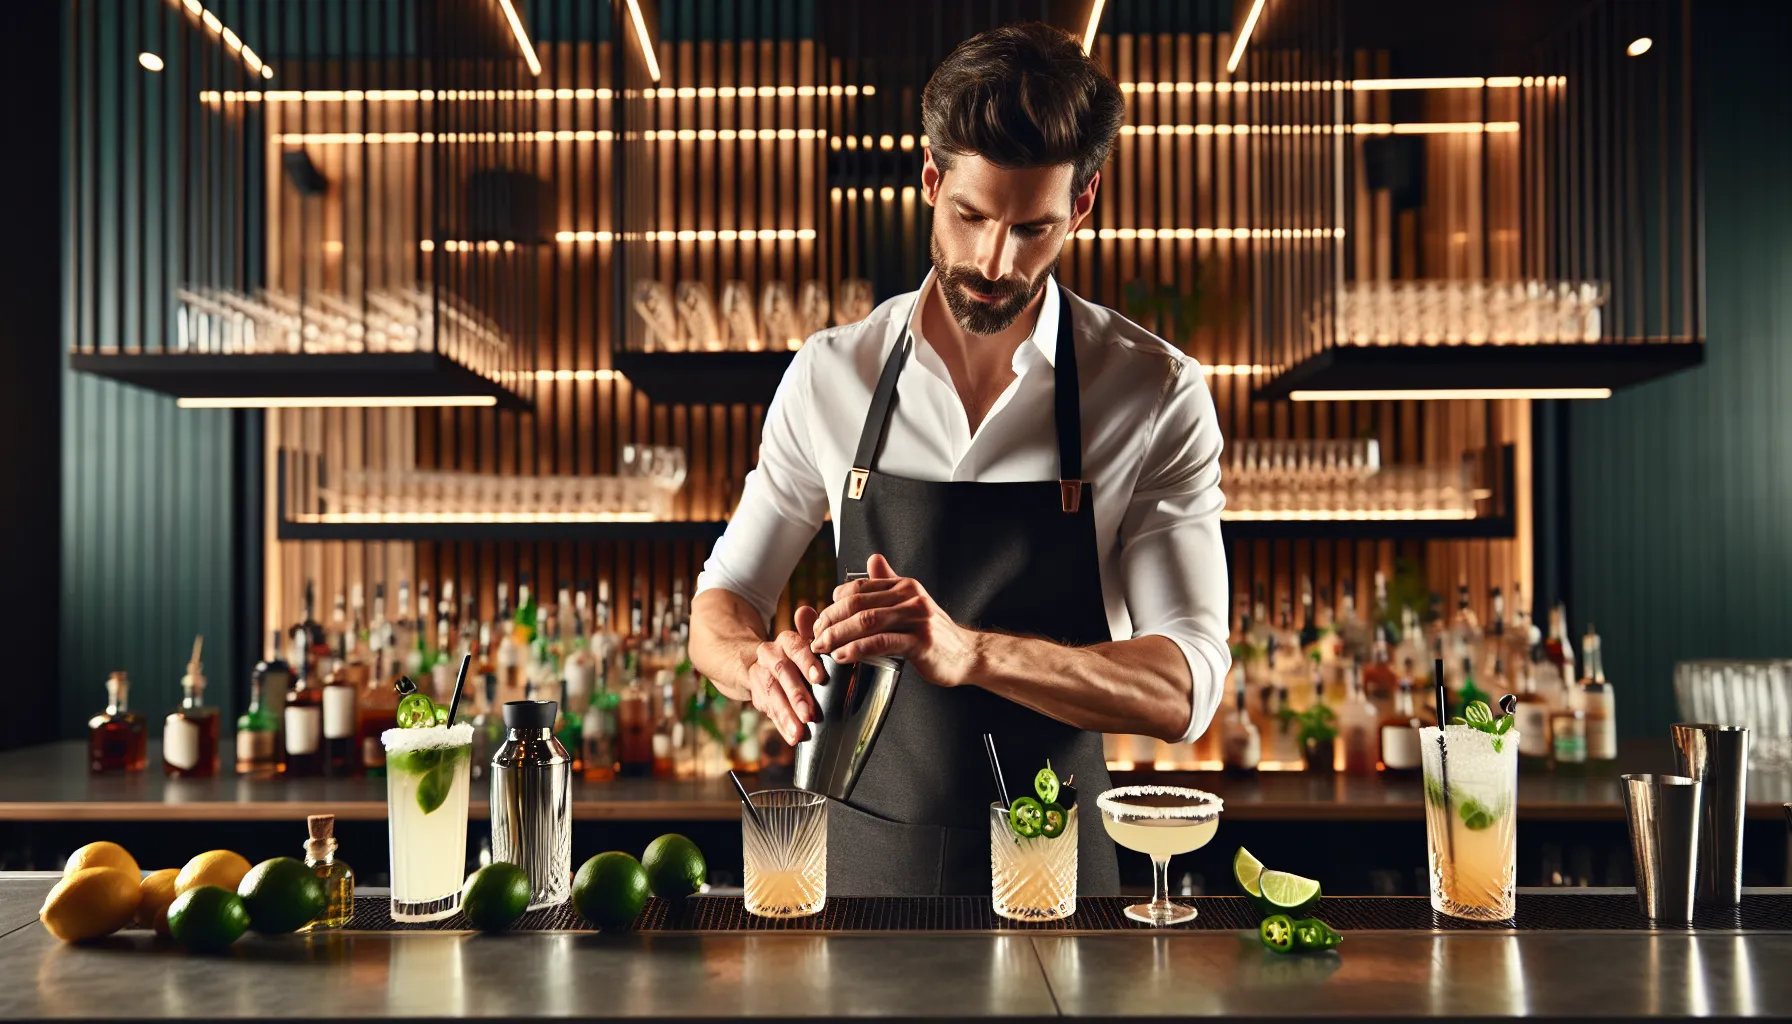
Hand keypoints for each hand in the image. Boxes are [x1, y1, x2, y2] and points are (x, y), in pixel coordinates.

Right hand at [746, 605, 828, 745]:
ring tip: (799, 733)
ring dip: (786, 715)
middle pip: (782, 674)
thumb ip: (808, 630)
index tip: (819, 678)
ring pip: (771, 693)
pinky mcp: (755, 694)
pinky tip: (792, 737)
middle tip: (810, 714)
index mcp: (786, 641)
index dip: (807, 662)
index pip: (796, 647)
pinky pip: (767, 709)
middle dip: (796, 695)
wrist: (750, 659)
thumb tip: (806, 611)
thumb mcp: (800, 641)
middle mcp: (770, 655)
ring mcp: (759, 674)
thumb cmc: (790, 654)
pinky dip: (781, 725)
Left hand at [810, 554, 975, 685]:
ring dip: (837, 635)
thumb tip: (873, 559)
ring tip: (822, 648)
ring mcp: (917, 618)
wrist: (966, 655)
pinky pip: (882, 643)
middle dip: (829, 620)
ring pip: (866, 622)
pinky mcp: (920, 642)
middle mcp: (910, 597)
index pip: (857, 588)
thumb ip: (890, 583)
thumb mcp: (912, 603)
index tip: (820, 622)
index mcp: (904, 586)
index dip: (833, 605)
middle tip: (815, 636)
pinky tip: (843, 657)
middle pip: (857, 604)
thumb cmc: (934, 633)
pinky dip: (857, 649)